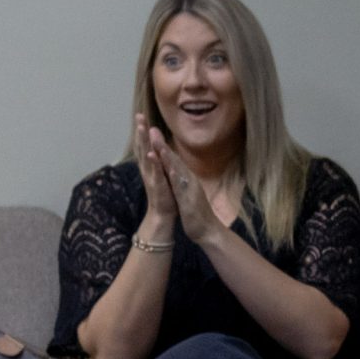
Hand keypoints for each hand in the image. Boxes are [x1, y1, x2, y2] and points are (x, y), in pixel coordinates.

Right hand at [133, 115, 177, 228]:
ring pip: (146, 157)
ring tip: (142, 129)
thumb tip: (155, 146)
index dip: (141, 130)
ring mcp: (151, 177)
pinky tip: (151, 154)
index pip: (144, 144)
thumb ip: (157, 158)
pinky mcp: (157, 186)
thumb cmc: (163, 192)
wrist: (163, 214)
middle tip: (138, 116)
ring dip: (143, 142)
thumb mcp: (160, 172)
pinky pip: (155, 173)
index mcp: (149, 165)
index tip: (140, 115)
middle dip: (140, 131)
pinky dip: (153, 163)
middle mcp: (147, 169)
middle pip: (142, 146)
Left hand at [146, 125, 223, 246]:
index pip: (172, 159)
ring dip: (168, 157)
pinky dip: (176, 177)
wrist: (208, 230)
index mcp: (185, 178)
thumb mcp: (186, 191)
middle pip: (174, 159)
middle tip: (152, 128)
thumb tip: (175, 169)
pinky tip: (170, 169)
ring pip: (177, 170)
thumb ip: (181, 179)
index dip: (162, 145)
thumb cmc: (195, 211)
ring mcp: (189, 188)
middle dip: (162, 144)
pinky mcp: (189, 199)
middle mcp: (188, 179)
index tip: (151, 131)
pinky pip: (182, 187)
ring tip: (158, 144)